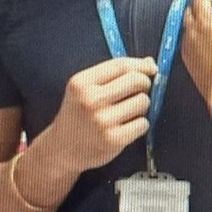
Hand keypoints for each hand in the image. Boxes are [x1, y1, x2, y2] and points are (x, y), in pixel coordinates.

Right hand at [45, 56, 156, 174]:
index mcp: (82, 83)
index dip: (140, 65)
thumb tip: (149, 62)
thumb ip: (114, 73)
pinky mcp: (114, 140)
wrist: (60, 149)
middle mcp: (91, 100)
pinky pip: (143, 123)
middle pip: (136, 80)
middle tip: (139, 91)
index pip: (120, 65)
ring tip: (128, 111)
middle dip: (144, 84)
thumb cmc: (77, 115)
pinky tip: (127, 127)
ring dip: (142, 105)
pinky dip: (140, 124)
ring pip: (143, 101)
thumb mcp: (84, 88)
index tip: (150, 68)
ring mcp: (103, 121)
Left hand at [182, 0, 211, 100]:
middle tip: (211, 7)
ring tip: (204, 23)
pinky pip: (185, 31)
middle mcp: (205, 23)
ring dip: (196, 13)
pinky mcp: (184, 47)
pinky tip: (201, 39)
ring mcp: (192, 35)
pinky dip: (192, 30)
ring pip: (188, 12)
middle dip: (206, 0)